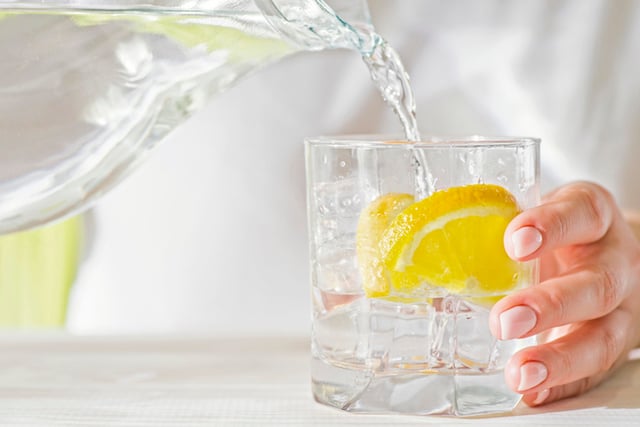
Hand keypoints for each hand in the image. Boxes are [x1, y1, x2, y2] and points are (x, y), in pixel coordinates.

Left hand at [489, 181, 639, 405]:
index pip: (581, 214)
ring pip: (604, 334)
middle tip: (504, 321)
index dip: (552, 226)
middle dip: (550, 304)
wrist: (598, 250)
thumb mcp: (528, 216)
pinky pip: (596, 370)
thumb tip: (415, 254)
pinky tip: (534, 391)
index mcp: (590, 217)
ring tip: (520, 371)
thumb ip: (484, 226)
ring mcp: (619, 306)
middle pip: (596, 284)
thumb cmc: (551, 232)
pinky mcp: (612, 341)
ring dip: (559, 356)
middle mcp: (612, 261)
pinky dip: (563, 383)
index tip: (514, 242)